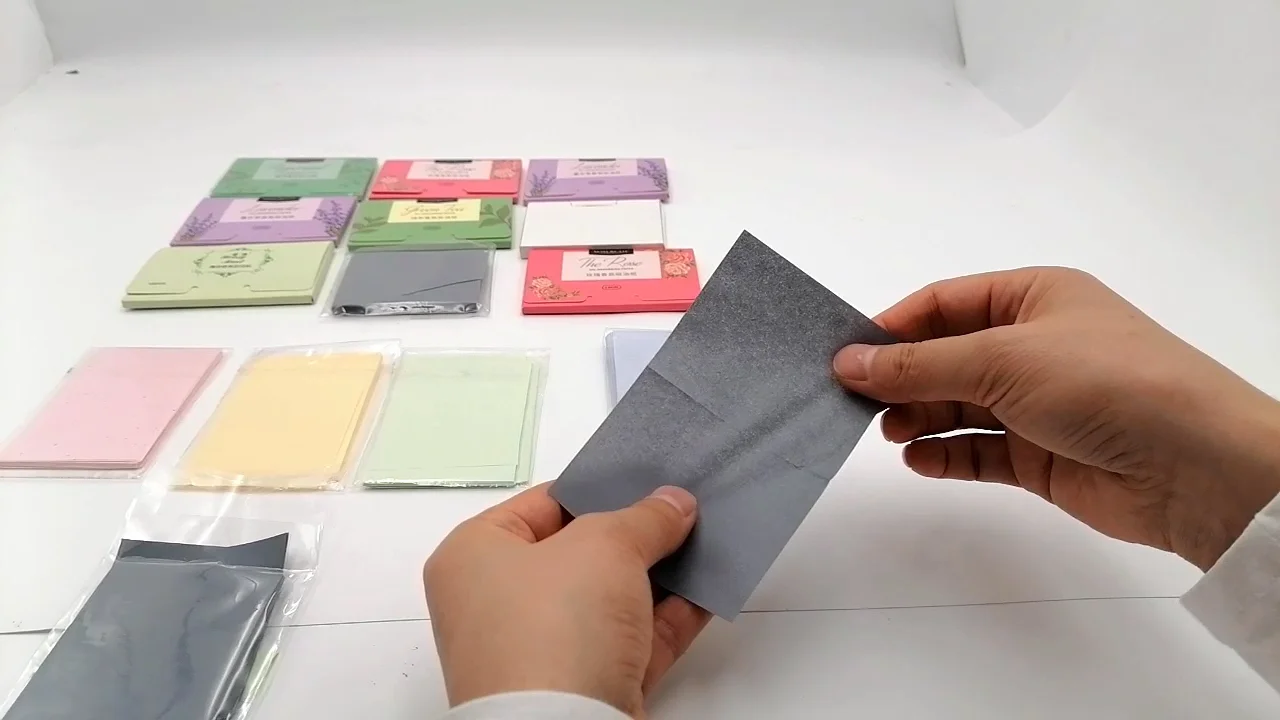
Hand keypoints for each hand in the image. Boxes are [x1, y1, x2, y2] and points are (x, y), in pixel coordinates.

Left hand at [424, 483, 709, 717]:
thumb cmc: (549, 636)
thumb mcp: (604, 546)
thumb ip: (644, 517)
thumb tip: (672, 504)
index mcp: (473, 557)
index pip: (539, 505)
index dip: (595, 489)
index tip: (640, 478)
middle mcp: (498, 606)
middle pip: (578, 554)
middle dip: (632, 535)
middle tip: (677, 508)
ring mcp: (540, 653)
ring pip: (609, 601)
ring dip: (656, 576)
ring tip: (702, 542)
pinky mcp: (582, 691)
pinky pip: (632, 643)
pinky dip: (668, 619)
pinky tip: (704, 592)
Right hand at [833, 267, 1279, 569]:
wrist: (1190, 464)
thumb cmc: (1106, 381)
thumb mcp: (1001, 358)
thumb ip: (919, 365)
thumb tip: (850, 362)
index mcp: (1034, 296)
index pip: (945, 303)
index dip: (894, 326)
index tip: (847, 354)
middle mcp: (1035, 345)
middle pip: (947, 356)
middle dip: (902, 377)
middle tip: (855, 401)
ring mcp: (1038, 403)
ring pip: (958, 405)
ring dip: (918, 416)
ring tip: (887, 431)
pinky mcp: (1041, 455)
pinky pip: (978, 450)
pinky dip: (945, 454)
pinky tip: (918, 458)